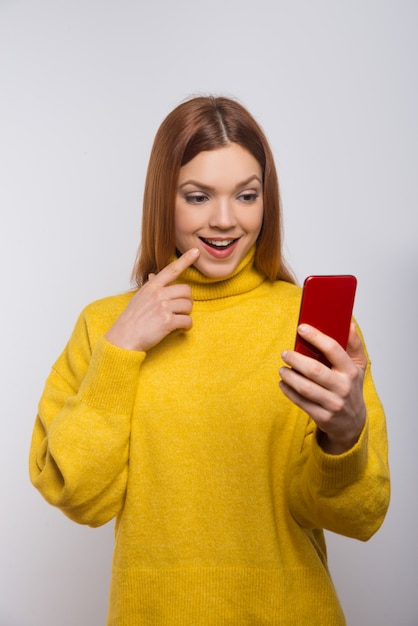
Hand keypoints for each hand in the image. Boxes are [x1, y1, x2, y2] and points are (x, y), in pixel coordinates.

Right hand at [105, 248, 199, 351]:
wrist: (123, 338)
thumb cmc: (131, 319)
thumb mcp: (139, 298)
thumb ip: (151, 287)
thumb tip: (154, 275)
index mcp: (152, 287)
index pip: (171, 270)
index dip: (185, 260)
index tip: (195, 251)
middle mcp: (158, 294)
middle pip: (187, 291)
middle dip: (187, 301)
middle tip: (179, 310)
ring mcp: (163, 307)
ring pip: (189, 306)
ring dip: (186, 314)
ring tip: (176, 320)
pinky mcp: (167, 321)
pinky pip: (187, 321)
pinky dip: (187, 327)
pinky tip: (180, 329)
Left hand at [279, 322, 367, 453]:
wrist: (353, 422)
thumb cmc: (351, 387)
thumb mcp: (358, 365)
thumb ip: (354, 344)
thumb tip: (348, 323)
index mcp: (351, 371)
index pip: (333, 349)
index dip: (316, 337)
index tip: (301, 328)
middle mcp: (343, 387)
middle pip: (314, 370)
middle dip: (296, 359)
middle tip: (285, 353)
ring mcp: (333, 403)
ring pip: (305, 387)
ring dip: (289, 376)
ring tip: (282, 369)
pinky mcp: (323, 417)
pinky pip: (301, 402)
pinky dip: (288, 391)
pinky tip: (283, 383)